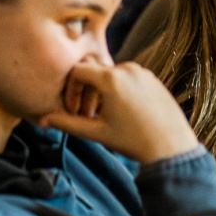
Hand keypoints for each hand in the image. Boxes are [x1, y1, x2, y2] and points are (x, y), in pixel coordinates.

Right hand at [39, 60, 199, 163]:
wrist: (172, 147)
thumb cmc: (133, 141)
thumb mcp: (96, 133)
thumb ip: (68, 123)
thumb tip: (43, 121)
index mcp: (110, 79)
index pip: (78, 70)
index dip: (70, 89)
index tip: (72, 109)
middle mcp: (126, 68)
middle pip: (94, 70)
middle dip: (85, 90)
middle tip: (87, 115)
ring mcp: (142, 72)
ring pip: (111, 73)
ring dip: (102, 90)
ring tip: (105, 116)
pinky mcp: (152, 78)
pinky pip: (128, 76)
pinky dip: (119, 89)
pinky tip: (123, 112)